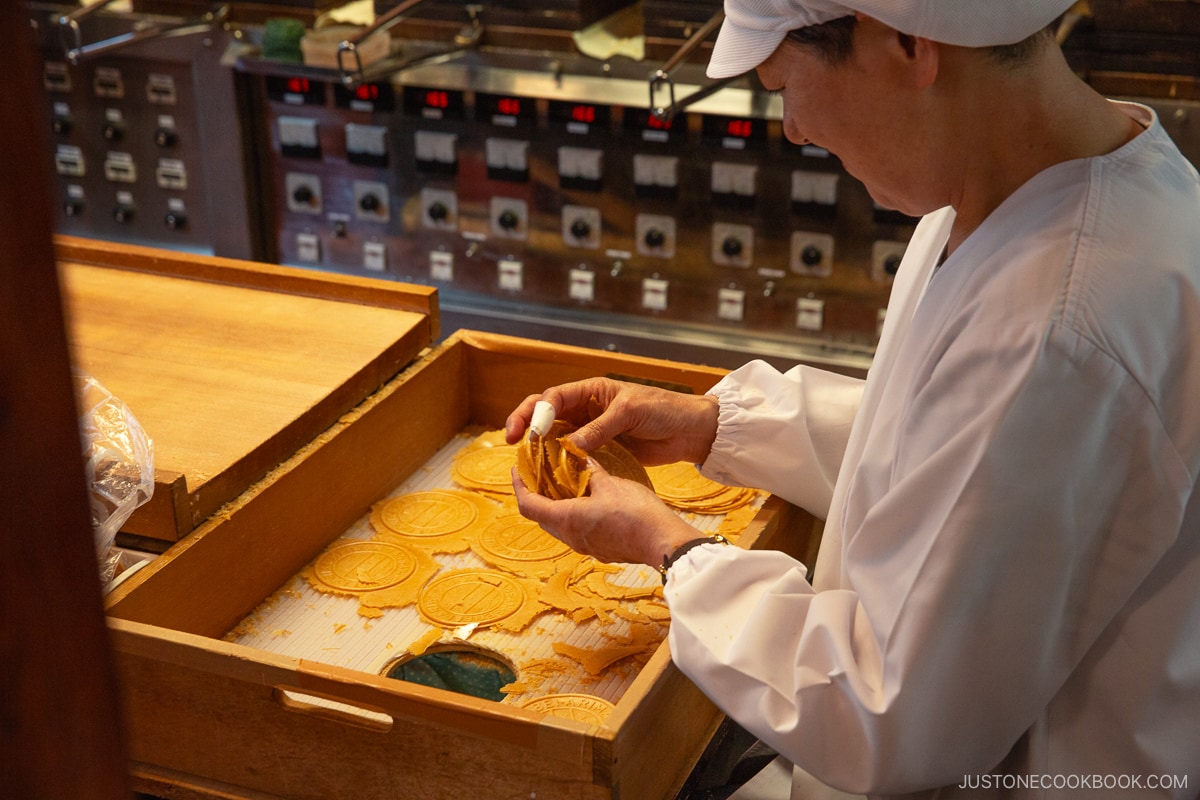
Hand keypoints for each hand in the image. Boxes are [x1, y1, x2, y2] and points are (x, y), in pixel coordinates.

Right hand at [505, 377, 719, 466]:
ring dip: (539, 448)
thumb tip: (569, 447)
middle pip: (546, 415)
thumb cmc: (663, 410)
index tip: (527, 431)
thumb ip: (599, 429)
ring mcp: (592, 431)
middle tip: (509, 441)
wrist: (690, 431)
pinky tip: (550, 476)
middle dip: (525, 425)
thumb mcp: (629, 413)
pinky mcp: (601, 451)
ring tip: (526, 462)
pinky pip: (573, 457)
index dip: (535, 412)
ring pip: (556, 438)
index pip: (553, 397)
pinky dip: (560, 465)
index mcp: (591, 391)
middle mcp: (586, 409)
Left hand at [511, 462, 698, 565]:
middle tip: (540, 473)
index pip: (528, 504)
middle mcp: (570, 537)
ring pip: (559, 524)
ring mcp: (585, 546)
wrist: (663, 542)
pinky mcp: (600, 549)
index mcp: (566, 519)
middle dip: (536, 494)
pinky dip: (573, 513)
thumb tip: (577, 457)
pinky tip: (588, 499)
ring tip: (564, 483)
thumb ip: (589, 471)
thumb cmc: (635, 513)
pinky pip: (577, 530)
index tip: (517, 470)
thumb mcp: (609, 483)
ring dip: (556, 505)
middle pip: (541, 516)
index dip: (518, 486)